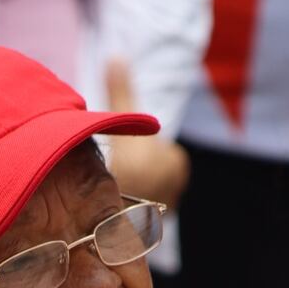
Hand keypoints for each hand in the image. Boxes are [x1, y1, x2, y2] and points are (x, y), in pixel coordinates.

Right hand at [105, 57, 189, 206]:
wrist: (110, 219)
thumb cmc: (122, 167)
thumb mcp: (119, 122)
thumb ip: (121, 92)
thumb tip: (116, 57)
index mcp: (177, 161)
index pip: (154, 146)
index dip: (134, 148)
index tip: (120, 156)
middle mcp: (177, 187)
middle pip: (150, 168)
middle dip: (134, 168)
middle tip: (115, 171)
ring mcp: (164, 210)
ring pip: (143, 189)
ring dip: (129, 189)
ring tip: (113, 188)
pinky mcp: (150, 230)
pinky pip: (138, 211)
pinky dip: (128, 209)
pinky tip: (115, 207)